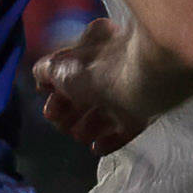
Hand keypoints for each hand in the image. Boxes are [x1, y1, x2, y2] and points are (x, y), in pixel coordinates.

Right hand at [30, 22, 153, 151]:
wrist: (151, 77)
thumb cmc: (102, 68)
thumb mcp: (62, 67)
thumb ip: (46, 72)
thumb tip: (41, 77)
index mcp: (96, 44)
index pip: (71, 66)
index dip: (56, 87)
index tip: (48, 106)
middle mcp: (115, 63)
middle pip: (87, 91)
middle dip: (70, 109)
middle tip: (60, 124)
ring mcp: (132, 87)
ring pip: (106, 110)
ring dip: (89, 126)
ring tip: (78, 136)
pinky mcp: (147, 110)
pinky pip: (126, 127)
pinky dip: (110, 139)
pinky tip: (97, 148)